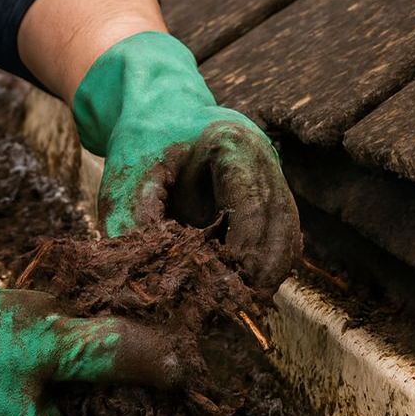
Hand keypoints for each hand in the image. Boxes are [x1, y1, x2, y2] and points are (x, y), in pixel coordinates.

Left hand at [72, 31, 301, 297]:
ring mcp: (272, 173)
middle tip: (237, 309)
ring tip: (238, 304)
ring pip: (288, 234)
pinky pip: (278, 234)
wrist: (155, 107)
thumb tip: (147, 282)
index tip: (227, 293)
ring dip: (268, 272)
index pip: (255, 210)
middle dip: (263, 272)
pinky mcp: (268, 191)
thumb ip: (133, 225)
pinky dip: (263, 262)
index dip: (244, 257)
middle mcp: (264, 157)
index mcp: (234, 146)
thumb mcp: (126, 181)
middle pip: (282, 226)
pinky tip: (237, 286)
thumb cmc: (139, 142)